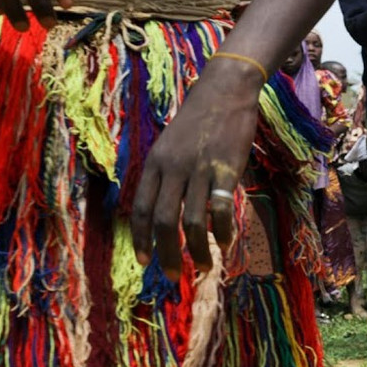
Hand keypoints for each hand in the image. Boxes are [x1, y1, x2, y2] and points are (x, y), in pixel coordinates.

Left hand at [131, 58, 257, 280]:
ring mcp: (199, 170)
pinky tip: (227, 241)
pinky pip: (222, 210)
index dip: (140, 240)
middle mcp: (172, 168)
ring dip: (198, 250)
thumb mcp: (171, 145)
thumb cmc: (199, 119)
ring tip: (205, 266)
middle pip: (163, 222)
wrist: (225, 90)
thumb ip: (167, 175)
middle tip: (173, 276)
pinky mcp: (226, 170)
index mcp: (155, 163)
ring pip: (192, 222)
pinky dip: (224, 231)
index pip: (139, 209)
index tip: (145, 262)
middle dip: (167, 254)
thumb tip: (168, 211)